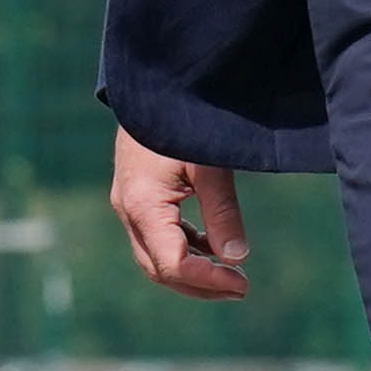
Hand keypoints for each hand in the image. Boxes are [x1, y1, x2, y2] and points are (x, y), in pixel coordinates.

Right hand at [109, 128, 248, 299]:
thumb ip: (222, 212)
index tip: (243, 283)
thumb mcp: (210, 165)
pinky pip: (156, 237)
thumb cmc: (182, 118)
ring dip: (191, 271)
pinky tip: (212, 247)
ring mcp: (128, 204)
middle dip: (199, 285)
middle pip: (159, 268)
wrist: (151, 83)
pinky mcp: (135, 196)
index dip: (208, 281)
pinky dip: (184, 249)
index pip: (173, 264)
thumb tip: (237, 257)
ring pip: (154, 257)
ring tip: (232, 274)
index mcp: (143, 204)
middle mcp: (128, 210)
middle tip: (241, 287)